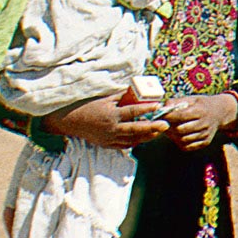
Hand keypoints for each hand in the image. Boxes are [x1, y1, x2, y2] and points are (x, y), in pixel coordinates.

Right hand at [39, 95, 169, 147]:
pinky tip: (144, 138)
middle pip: (135, 129)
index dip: (146, 109)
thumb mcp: (105, 98)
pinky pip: (124, 145)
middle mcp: (111, 128)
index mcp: (111, 115)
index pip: (132, 112)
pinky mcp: (107, 144)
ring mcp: (109, 138)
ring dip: (147, 136)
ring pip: (132, 140)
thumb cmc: (89, 106)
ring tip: (159, 131)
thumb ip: (122, 97)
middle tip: (165, 125)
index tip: (158, 105)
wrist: (71, 121)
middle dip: (152, 127)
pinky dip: (135, 142)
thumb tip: (139, 92)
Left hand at [163, 93, 237, 149]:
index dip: (168, 116)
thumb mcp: (192, 99)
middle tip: (163, 124)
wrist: (220, 113)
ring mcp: (206, 134)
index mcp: (201, 110)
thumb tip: (162, 107)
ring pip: (183, 140)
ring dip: (174, 136)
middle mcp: (204, 123)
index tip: (161, 115)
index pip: (181, 116)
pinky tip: (179, 135)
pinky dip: (181, 142)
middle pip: (181, 130)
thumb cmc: (202, 104)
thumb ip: (177, 102)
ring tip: (170, 130)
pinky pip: (188, 147)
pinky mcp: (205, 142)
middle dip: (169, 127)